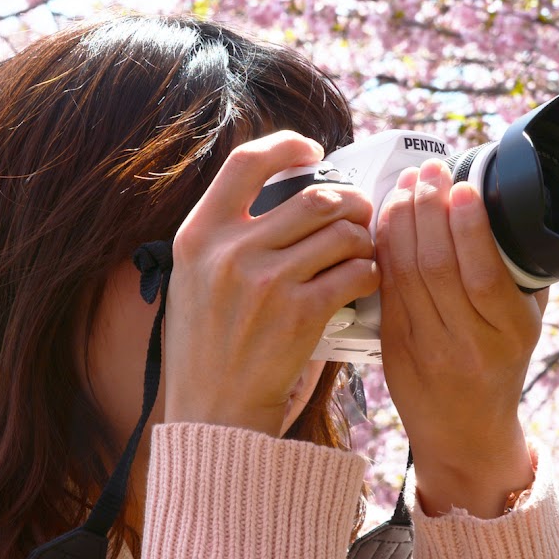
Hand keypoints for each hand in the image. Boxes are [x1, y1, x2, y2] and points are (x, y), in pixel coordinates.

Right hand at [164, 132, 379, 437]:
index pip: (246, 163)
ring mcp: (266, 281)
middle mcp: (229, 251)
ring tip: (362, 249)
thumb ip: (222, 237)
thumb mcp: (189, 280)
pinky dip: (369, 272)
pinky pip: (355, 271)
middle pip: (314, 195)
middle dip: (349, 199)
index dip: (286, 145)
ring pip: (342, 230)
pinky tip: (362, 281)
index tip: (312, 151)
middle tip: (358, 211)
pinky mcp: (301, 314)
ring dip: (363, 236)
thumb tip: (278, 197)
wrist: (213, 412)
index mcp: (197, 235)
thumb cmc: (203, 348)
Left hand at [376, 159, 547, 517]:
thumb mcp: (524, 329)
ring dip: (400, 222)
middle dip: (428, 210)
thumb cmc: (497, 371)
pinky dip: (382, 250)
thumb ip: (515, 280)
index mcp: (507, 334)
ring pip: (404, 274)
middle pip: (437, 266)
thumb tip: (502, 216)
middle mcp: (465, 341)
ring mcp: (423, 345)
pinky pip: (384, 289)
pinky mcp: (391, 346)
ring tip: (405, 186)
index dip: (469, 227)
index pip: (483, 273)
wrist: (462, 433)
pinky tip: (383, 221)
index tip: (462, 187)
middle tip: (427, 173)